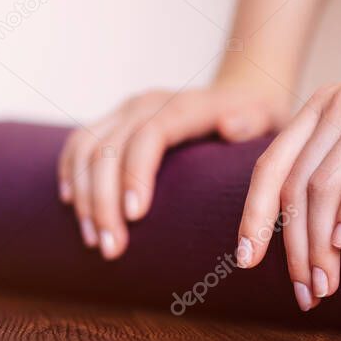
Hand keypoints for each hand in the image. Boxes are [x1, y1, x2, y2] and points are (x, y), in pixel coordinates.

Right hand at [58, 83, 289, 259]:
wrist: (243, 91)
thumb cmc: (260, 116)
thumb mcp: (269, 118)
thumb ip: (253, 122)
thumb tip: (231, 125)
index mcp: (185, 106)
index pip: (150, 135)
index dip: (136, 173)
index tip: (134, 215)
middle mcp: (148, 103)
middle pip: (109, 148)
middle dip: (103, 202)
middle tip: (112, 249)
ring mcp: (127, 110)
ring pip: (86, 147)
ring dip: (84, 196)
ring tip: (94, 240)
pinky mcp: (115, 119)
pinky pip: (79, 142)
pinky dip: (71, 173)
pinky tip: (72, 204)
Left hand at [232, 69, 340, 310]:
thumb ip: (334, 167)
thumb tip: (295, 236)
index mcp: (323, 106)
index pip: (271, 165)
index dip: (254, 215)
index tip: (246, 262)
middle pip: (297, 183)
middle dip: (294, 246)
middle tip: (306, 293)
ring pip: (327, 183)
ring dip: (320, 243)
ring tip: (327, 284)